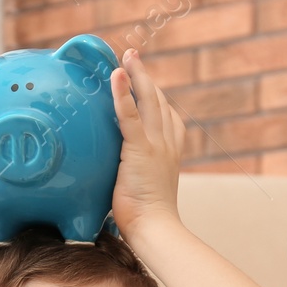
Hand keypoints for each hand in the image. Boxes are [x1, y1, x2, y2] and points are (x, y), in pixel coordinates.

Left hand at [109, 48, 183, 237]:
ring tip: (126, 56)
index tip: (146, 84)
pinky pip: (129, 115)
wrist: (155, 230)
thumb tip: (115, 182)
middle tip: (133, 57)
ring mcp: (156, 145)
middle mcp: (167, 143)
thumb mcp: (140, 192)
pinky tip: (115, 74)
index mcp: (170, 152)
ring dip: (137, 75)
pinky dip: (123, 93)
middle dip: (145, 77)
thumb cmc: (146, 221)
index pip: (166, 117)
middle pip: (158, 101)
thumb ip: (131, 178)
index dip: (156, 97)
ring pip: (148, 101)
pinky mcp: (140, 150)